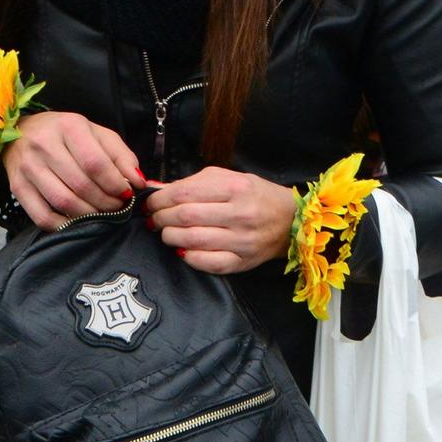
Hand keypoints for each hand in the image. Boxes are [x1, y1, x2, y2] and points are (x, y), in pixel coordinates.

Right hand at [1, 111, 142, 227]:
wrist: (22, 131)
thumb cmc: (66, 134)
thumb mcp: (97, 134)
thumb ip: (121, 156)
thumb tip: (140, 182)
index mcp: (68, 126)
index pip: (95, 163)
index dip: (115, 183)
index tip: (127, 193)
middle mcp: (44, 145)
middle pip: (81, 185)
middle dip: (106, 202)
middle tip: (118, 207)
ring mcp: (28, 167)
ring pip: (63, 202)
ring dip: (89, 214)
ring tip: (102, 214)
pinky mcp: (17, 187)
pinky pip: (42, 216)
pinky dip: (64, 225)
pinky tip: (79, 222)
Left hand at [142, 168, 298, 274]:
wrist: (291, 220)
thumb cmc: (256, 195)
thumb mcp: (229, 179)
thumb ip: (193, 183)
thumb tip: (155, 188)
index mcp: (236, 188)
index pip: (186, 193)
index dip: (160, 199)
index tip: (151, 202)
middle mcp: (240, 214)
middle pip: (186, 217)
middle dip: (161, 218)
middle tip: (155, 218)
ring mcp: (242, 241)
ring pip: (192, 241)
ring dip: (170, 237)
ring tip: (166, 232)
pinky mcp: (242, 262)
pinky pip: (207, 263)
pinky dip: (188, 257)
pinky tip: (183, 249)